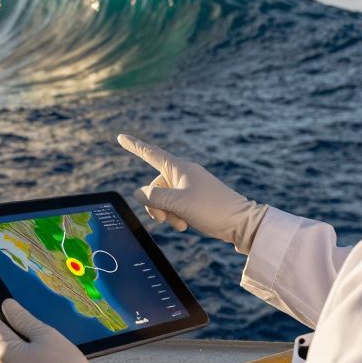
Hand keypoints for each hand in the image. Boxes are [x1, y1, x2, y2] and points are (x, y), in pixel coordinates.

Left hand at [0, 299, 101, 362]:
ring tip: (44, 356)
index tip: (21, 316)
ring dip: (20, 353)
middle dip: (15, 336)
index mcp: (5, 353)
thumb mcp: (46, 335)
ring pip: (7, 360)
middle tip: (40, 338)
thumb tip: (7, 305)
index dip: (4, 316)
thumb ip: (23, 318)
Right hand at [118, 133, 268, 252]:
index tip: (120, 137)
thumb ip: (154, 197)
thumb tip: (139, 193)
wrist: (241, 223)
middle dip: (155, 204)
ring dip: (166, 213)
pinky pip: (175, 205)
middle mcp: (184, 173)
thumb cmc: (211, 209)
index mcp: (180, 167)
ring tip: (180, 225)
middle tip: (164, 219)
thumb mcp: (178, 203)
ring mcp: (190, 186)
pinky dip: (175, 215)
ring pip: (164, 198)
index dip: (134, 146)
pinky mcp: (196, 199)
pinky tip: (186, 225)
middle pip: (155, 185)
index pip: (151, 153)